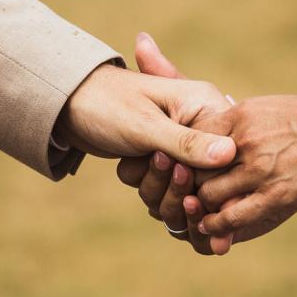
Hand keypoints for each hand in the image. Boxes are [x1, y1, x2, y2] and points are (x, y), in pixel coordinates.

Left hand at [114, 34, 224, 254]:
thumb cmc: (106, 104)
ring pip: (184, 192)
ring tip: (134, 159)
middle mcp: (201, 127)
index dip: (207, 176)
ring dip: (155, 188)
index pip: (227, 153)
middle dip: (175, 185)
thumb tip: (229, 154)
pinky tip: (128, 164)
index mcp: (206, 106)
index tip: (184, 182)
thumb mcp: (146, 125)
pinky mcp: (166, 162)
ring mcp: (183, 147)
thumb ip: (188, 142)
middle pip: (208, 180)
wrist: (66, 103)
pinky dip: (144, 187)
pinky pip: (166, 193)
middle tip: (150, 159)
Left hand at [192, 95, 296, 240]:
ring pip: (208, 193)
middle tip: (186, 198)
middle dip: (190, 184)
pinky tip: (214, 229)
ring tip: (200, 215)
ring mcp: (261, 168)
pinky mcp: (278, 195)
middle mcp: (245, 139)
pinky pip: (233, 215)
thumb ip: (243, 127)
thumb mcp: (274, 110)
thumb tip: (219, 144)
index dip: (186, 158)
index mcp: (242, 114)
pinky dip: (217, 225)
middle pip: (195, 168)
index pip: (192, 138)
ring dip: (202, 207)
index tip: (187, 171)